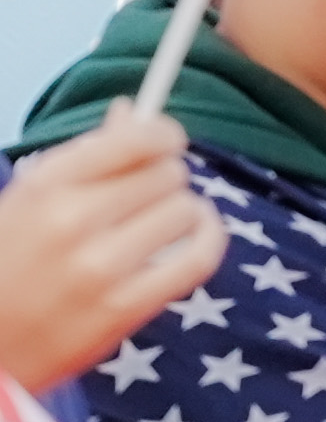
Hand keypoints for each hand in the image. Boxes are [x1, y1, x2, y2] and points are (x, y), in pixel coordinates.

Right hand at [0, 108, 225, 390]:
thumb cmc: (7, 262)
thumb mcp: (28, 199)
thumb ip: (87, 158)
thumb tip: (134, 112)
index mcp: (45, 185)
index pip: (134, 140)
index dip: (162, 136)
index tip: (166, 143)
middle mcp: (73, 220)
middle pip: (167, 174)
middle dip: (165, 179)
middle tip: (147, 197)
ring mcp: (100, 268)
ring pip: (188, 211)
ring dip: (185, 212)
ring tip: (160, 223)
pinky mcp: (125, 309)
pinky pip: (199, 258)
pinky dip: (210, 239)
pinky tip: (199, 235)